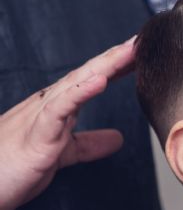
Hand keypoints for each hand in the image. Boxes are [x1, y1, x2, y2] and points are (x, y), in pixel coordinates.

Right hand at [0, 37, 136, 209]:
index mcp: (57, 108)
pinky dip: (80, 92)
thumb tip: (118, 139)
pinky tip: (100, 80)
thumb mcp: (60, 154)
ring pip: (77, 84)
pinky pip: (60, 110)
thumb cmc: (11, 169)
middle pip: (89, 74)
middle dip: (117, 56)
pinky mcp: (37, 136)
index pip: (92, 79)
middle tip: (143, 40)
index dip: (118, 65)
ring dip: (105, 65)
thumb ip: (87, 144)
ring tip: (129, 50)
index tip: (143, 52)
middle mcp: (49, 105)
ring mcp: (41, 117)